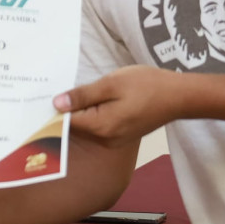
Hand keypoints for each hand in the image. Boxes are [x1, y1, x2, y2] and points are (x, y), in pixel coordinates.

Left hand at [53, 65, 178, 145]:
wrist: (178, 96)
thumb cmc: (146, 85)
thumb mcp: (111, 84)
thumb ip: (83, 95)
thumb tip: (56, 103)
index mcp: (100, 127)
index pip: (66, 122)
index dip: (55, 108)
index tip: (46, 95)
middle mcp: (105, 139)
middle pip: (76, 126)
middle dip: (67, 109)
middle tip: (57, 88)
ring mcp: (115, 139)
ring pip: (88, 125)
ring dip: (81, 110)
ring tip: (77, 91)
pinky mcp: (122, 135)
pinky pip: (99, 125)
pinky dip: (94, 113)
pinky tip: (96, 98)